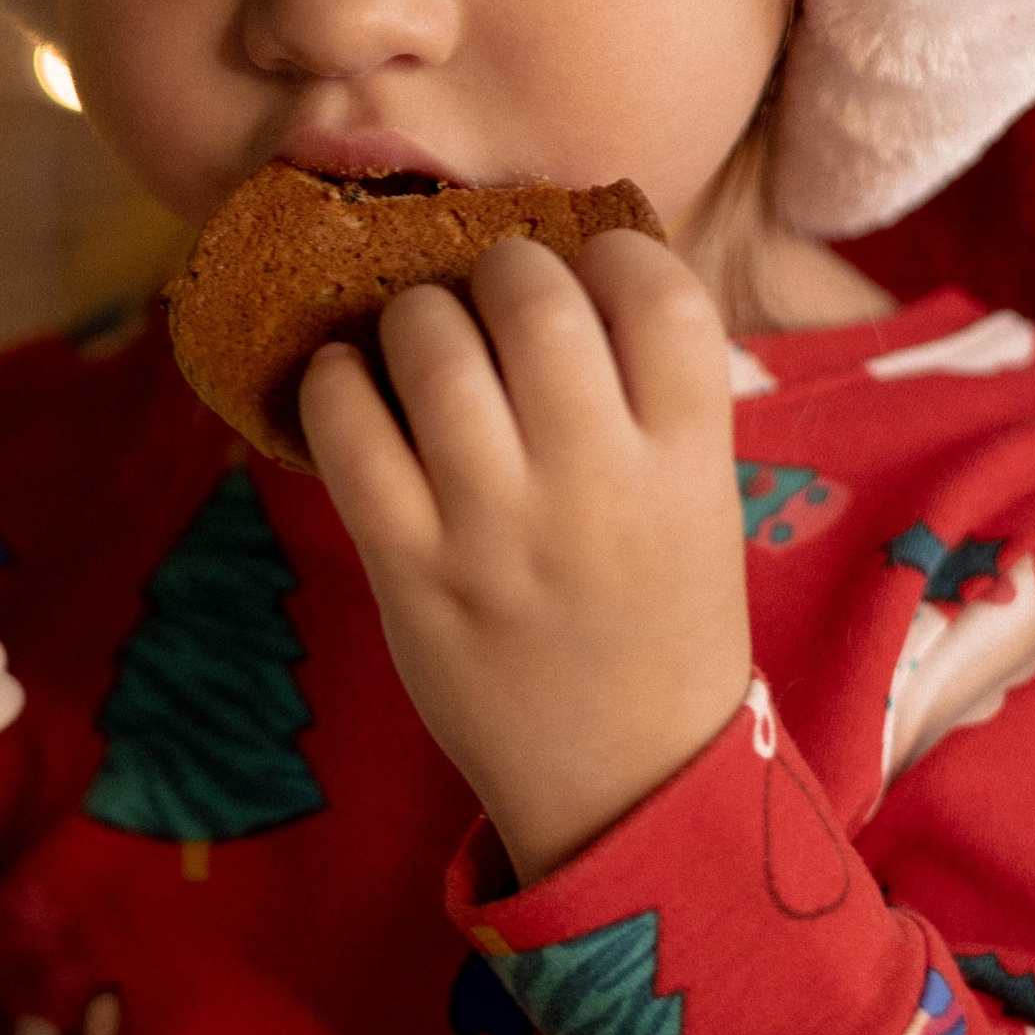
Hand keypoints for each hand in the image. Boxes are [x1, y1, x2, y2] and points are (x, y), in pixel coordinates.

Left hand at [299, 230, 750, 884]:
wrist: (627, 779)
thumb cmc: (658, 617)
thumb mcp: (699, 500)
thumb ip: (649, 394)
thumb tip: (561, 263)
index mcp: (690, 460)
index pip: (658, 291)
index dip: (614, 255)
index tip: (590, 273)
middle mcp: (596, 485)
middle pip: (534, 299)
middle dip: (501, 271)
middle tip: (491, 299)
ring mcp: (495, 528)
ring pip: (432, 346)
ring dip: (416, 316)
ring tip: (421, 338)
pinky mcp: (410, 570)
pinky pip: (348, 432)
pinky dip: (335, 382)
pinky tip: (349, 382)